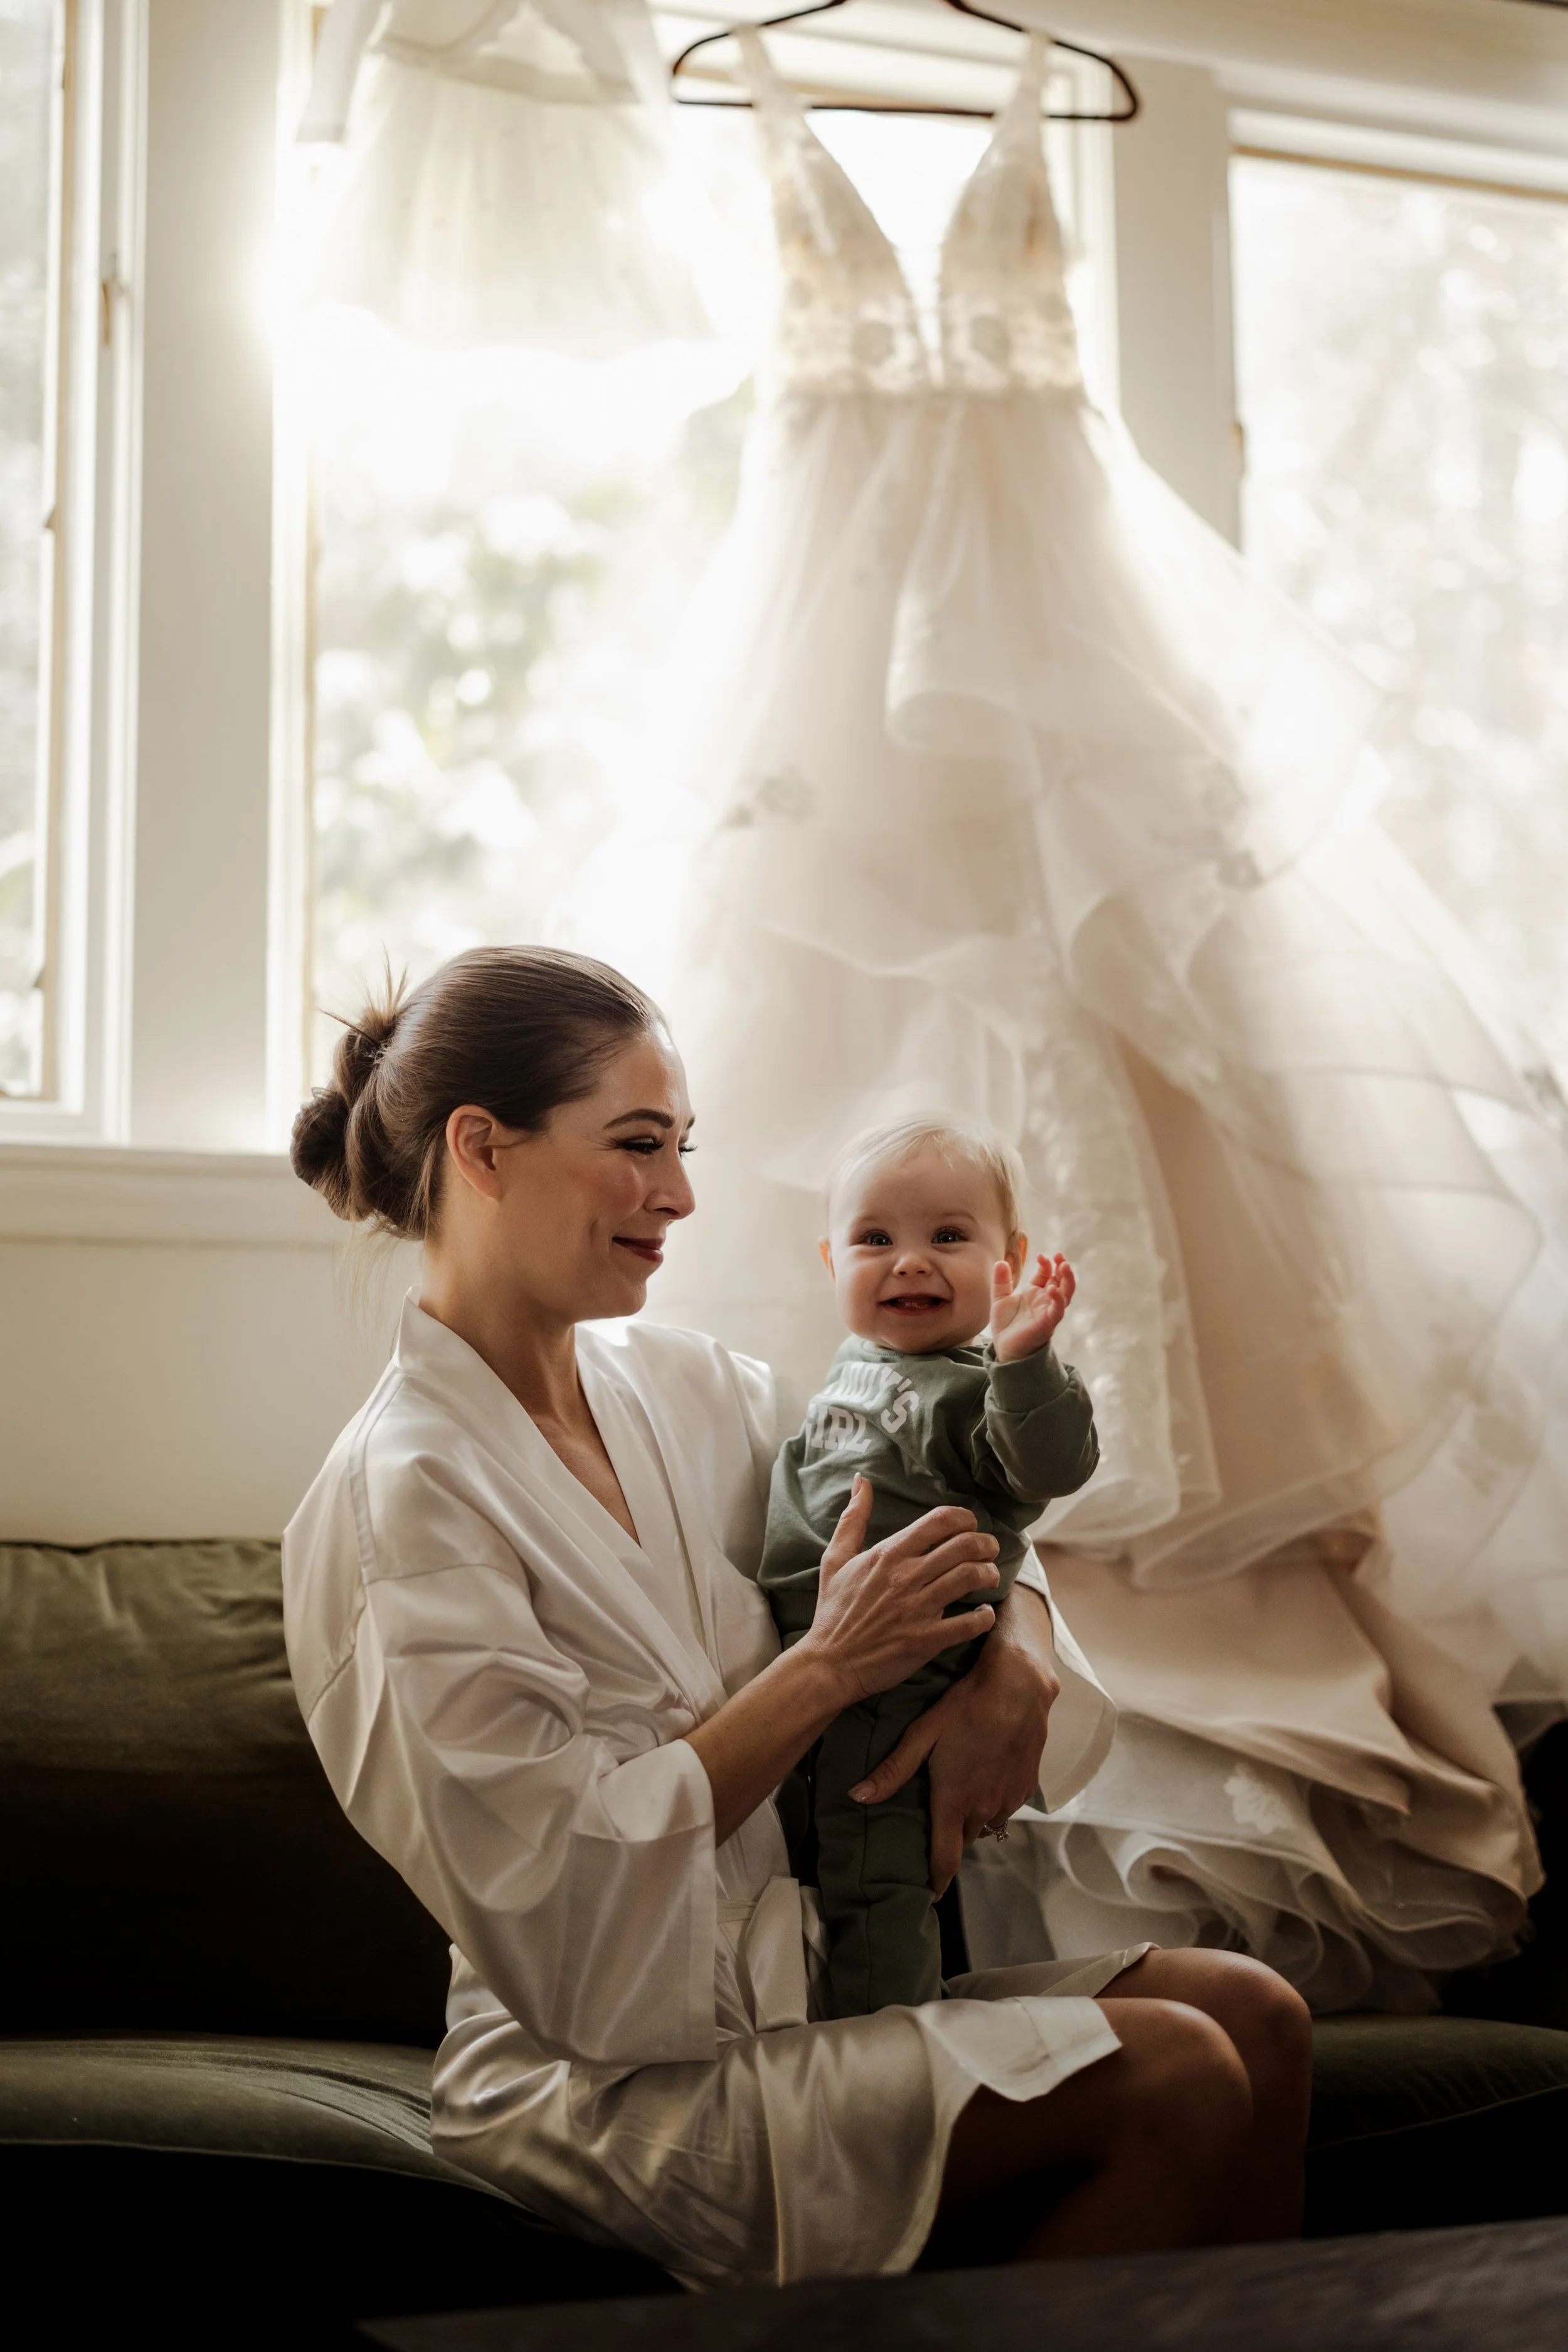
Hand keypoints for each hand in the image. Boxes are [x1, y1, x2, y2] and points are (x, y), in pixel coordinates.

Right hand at [802, 1476, 1001, 1705]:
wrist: (829, 1663)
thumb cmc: (833, 1611)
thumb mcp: (835, 1558)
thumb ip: (853, 1518)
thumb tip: (861, 1481)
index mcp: (888, 1553)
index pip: (940, 1520)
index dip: (966, 1518)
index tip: (971, 1526)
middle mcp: (906, 1577)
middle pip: (964, 1545)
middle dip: (986, 1544)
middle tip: (990, 1551)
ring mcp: (917, 1609)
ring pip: (971, 1578)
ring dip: (990, 1574)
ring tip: (990, 1577)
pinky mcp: (926, 1640)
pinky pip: (969, 1624)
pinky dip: (985, 1616)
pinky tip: (985, 1613)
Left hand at [845, 1586, 1060, 1893]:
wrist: (1019, 1688)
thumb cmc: (965, 1707)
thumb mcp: (922, 1734)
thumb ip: (893, 1771)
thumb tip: (858, 1797)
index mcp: (954, 1801)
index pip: (945, 1859)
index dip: (936, 1882)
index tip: (928, 1895)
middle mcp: (983, 1808)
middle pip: (964, 1841)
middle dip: (951, 1843)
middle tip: (936, 1835)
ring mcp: (1008, 1799)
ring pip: (986, 1825)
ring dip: (972, 1822)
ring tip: (959, 1805)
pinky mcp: (1026, 1786)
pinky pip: (1005, 1808)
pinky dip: (992, 1804)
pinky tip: (984, 1782)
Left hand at [990, 1251, 1074, 1363]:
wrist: (1004, 1347)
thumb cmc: (1006, 1325)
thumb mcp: (1000, 1299)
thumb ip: (1001, 1282)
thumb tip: (1000, 1262)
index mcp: (1035, 1292)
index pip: (1046, 1274)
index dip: (1046, 1264)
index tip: (1041, 1256)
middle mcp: (1045, 1300)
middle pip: (1061, 1281)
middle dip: (1063, 1268)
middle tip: (1059, 1256)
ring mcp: (1048, 1311)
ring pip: (1065, 1294)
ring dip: (1067, 1280)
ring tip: (1064, 1266)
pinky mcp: (1048, 1323)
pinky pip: (1057, 1310)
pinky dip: (1057, 1299)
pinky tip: (1052, 1289)